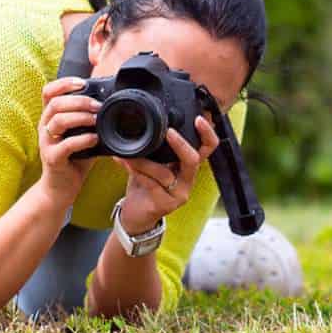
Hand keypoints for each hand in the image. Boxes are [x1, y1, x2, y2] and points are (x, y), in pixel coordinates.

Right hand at [37, 77, 100, 208]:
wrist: (60, 188)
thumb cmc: (73, 159)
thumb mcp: (81, 134)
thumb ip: (90, 119)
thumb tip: (111, 104)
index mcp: (50, 118)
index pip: (49, 92)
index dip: (64, 83)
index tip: (83, 83)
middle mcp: (44, 127)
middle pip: (55, 103)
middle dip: (79, 101)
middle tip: (98, 105)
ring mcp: (46, 143)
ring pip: (58, 121)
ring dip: (81, 117)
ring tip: (96, 120)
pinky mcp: (52, 158)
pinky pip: (65, 145)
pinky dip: (82, 139)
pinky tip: (94, 139)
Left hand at [112, 116, 220, 233]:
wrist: (135, 214)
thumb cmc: (145, 184)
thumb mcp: (153, 161)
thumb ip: (157, 146)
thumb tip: (150, 119)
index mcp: (187, 166)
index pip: (207, 148)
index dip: (208, 133)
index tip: (199, 118)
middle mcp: (188, 180)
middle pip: (193, 160)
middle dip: (181, 144)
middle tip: (168, 131)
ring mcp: (178, 194)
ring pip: (164, 172)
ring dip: (143, 160)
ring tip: (128, 152)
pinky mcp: (165, 204)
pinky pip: (150, 183)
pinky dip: (135, 170)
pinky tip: (123, 161)